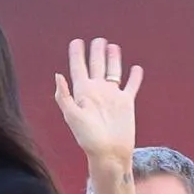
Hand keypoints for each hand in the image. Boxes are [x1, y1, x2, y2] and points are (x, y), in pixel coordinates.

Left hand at [54, 38, 141, 165]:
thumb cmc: (88, 139)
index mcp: (83, 93)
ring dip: (113, 59)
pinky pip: (131, 85)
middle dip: (96, 52)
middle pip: (96, 65)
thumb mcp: (73, 117)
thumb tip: (58, 75)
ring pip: (113, 71)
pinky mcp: (126, 103)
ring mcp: (112, 96)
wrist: (109, 153)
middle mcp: (97, 91)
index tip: (76, 41)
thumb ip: (64, 96)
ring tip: (112, 46)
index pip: (78, 68)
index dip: (76, 54)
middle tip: (98, 39)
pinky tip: (136, 68)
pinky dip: (134, 77)